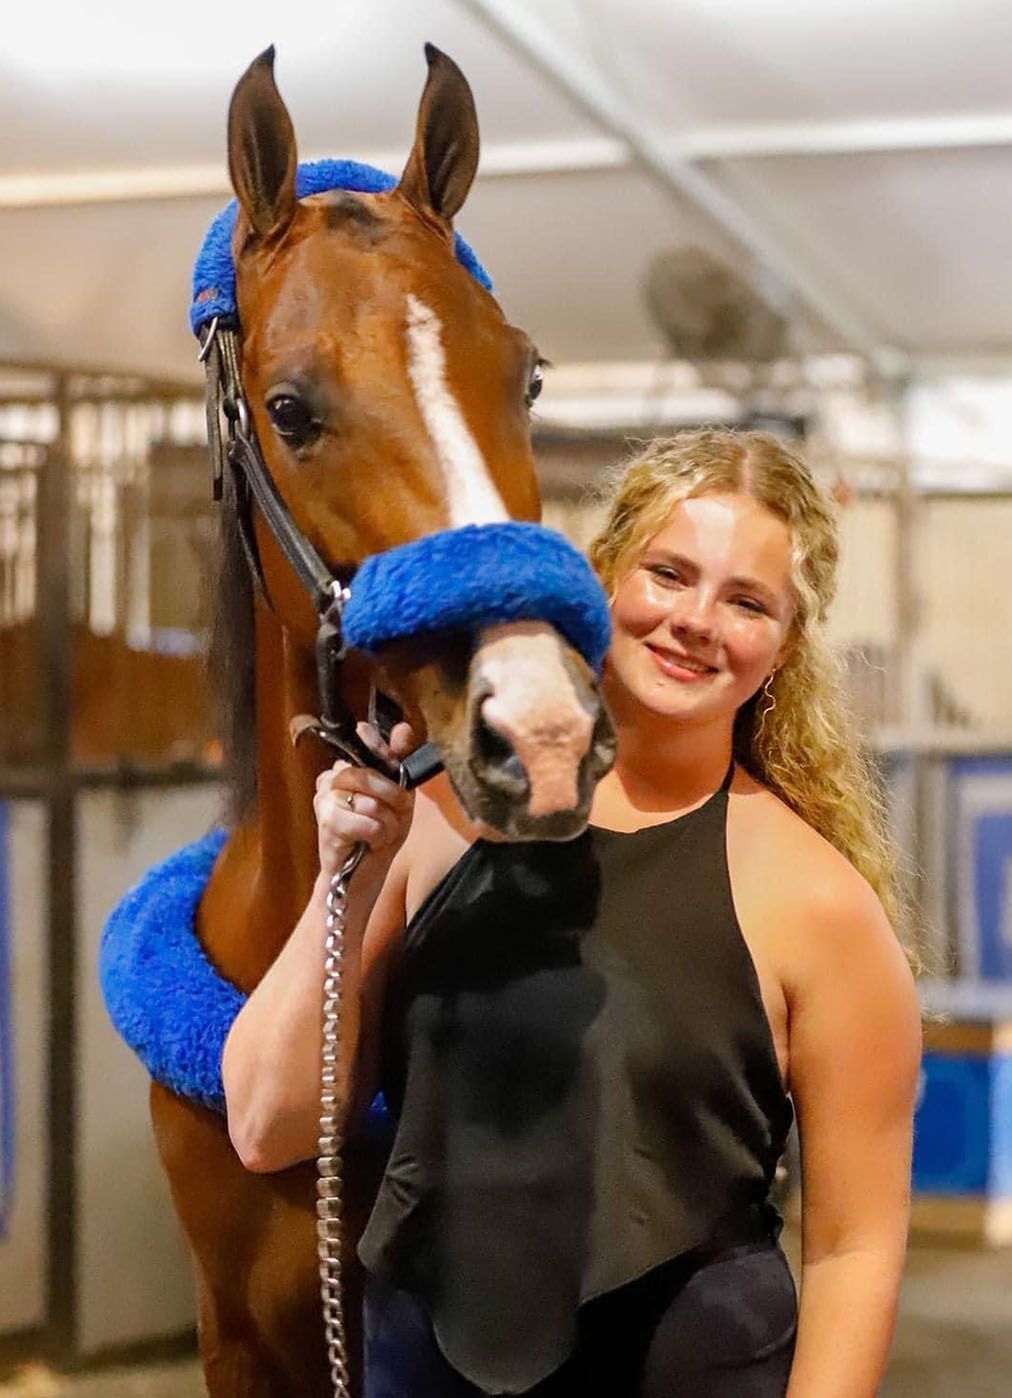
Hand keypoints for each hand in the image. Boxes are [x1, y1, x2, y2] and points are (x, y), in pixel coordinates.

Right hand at [313, 721, 416, 882]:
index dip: (381, 748)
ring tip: (379, 834)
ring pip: (373, 803)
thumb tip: (403, 728)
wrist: (362, 874)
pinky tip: (369, 843)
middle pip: (370, 775)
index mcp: (346, 769)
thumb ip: (399, 762)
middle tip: (395, 815)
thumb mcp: (398, 796)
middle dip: (394, 799)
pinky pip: (370, 823)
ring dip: (388, 824)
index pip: (362, 743)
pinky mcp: (328, 821)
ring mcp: (326, 799)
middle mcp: (331, 779)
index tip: (382, 750)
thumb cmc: (379, 834)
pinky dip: (378, 837)